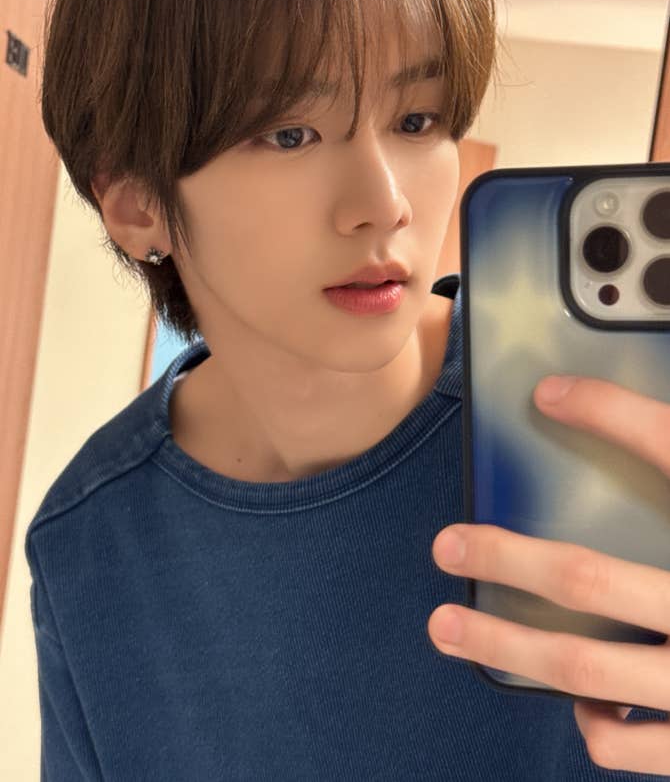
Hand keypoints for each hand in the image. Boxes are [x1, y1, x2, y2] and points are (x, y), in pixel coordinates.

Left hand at [428, 375, 669, 775]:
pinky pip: (635, 743)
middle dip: (505, 560)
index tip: (547, 395)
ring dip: (508, 649)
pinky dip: (596, 722)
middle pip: (589, 579)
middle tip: (447, 545)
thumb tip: (613, 414)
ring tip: (451, 630)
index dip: (607, 414)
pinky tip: (580, 702)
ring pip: (589, 666)